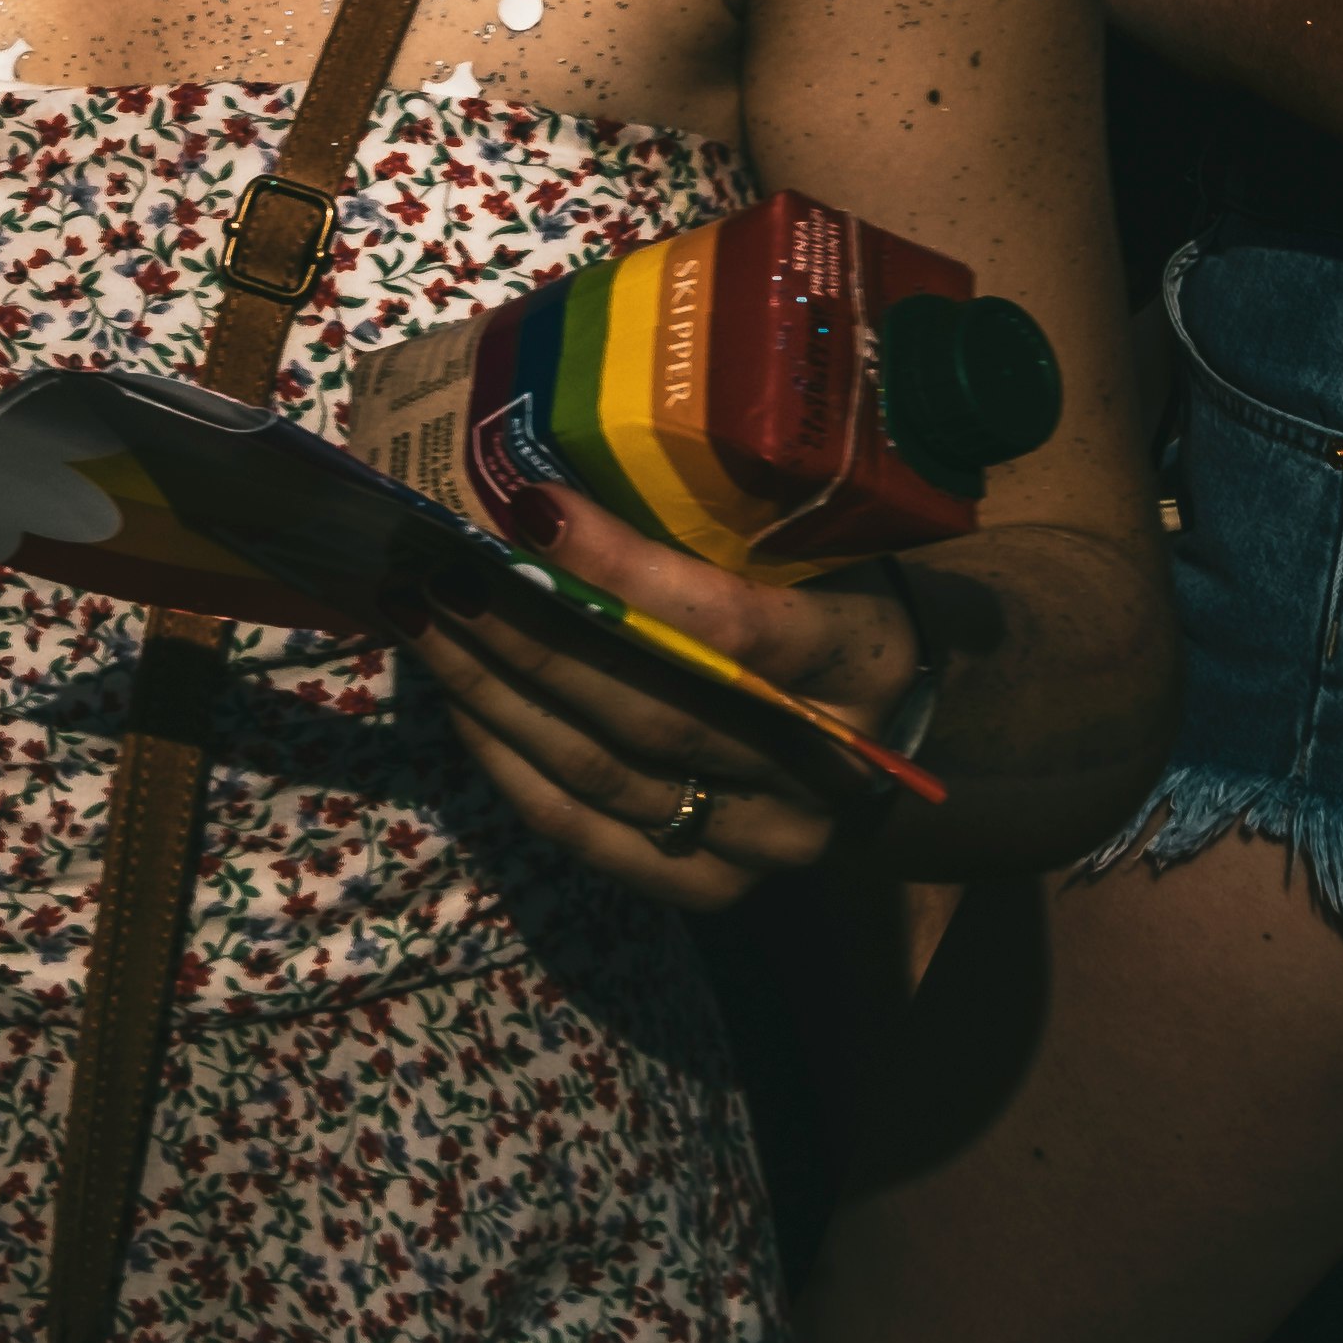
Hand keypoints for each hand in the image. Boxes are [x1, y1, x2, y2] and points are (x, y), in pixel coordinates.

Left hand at [406, 489, 924, 914]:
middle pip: (645, 707)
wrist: (921, 714)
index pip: (730, 628)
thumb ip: (728, 517)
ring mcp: (768, 842)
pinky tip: (458, 698)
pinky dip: (510, 765)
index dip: (622, 571)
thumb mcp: (825, 541)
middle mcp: (820, 770)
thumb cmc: (847, 591)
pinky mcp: (718, 887)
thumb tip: (561, 454)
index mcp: (861, 662)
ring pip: (601, 772)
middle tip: (435, 559)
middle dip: (522, 630)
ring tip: (420, 614)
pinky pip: (588, 833)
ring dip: (491, 690)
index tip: (528, 504)